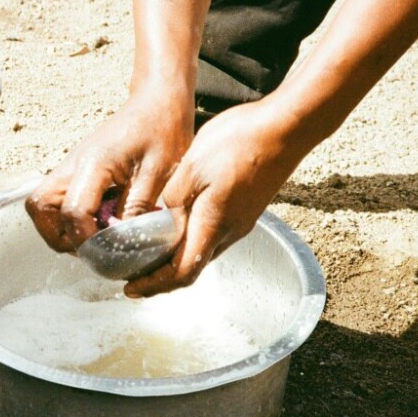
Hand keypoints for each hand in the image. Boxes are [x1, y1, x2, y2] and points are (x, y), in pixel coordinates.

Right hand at [26, 0, 214, 252]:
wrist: (158, 103)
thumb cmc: (162, 131)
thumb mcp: (160, 173)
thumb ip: (138, 209)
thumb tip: (121, 241)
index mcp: (94, 163)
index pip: (74, 211)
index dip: (86, 239)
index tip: (107, 252)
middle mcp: (73, 163)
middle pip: (39, 206)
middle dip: (58, 234)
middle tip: (88, 247)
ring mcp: (70, 165)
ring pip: (41, 204)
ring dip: (58, 227)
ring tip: (90, 238)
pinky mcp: (75, 170)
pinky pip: (56, 199)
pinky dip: (68, 217)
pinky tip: (97, 222)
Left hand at [125, 97, 307, 296]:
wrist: (286, 127)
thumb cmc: (240, 142)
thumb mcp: (192, 166)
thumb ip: (173, 197)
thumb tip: (166, 216)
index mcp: (213, 224)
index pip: (182, 272)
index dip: (154, 285)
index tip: (132, 288)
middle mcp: (230, 231)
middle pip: (192, 267)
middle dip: (160, 277)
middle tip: (133, 275)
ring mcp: (241, 221)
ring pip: (203, 250)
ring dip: (176, 259)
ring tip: (149, 255)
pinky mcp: (246, 209)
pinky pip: (214, 235)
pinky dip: (190, 241)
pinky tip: (177, 228)